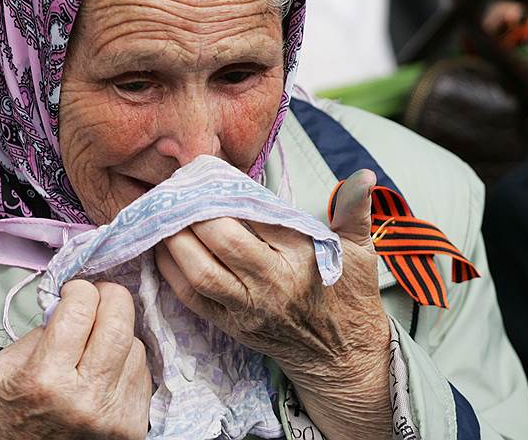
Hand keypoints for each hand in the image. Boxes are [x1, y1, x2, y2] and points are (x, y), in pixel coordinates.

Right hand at [0, 280, 151, 439]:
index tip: (75, 292)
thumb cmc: (10, 420)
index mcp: (45, 380)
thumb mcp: (4, 370)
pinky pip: (142, 374)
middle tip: (99, 297)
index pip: (80, 311)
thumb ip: (38, 332)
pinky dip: (127, 364)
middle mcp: (85, 399)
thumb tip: (72, 305)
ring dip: (118, 335)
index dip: (80, 290)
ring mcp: (114, 415)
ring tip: (96, 345)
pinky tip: (105, 372)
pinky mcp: (132, 427)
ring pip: (136, 346)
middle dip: (111, 297)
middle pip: (119, 323)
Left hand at [155, 169, 390, 439]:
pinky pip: (191, 297)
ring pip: (200, 270)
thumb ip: (356, 209)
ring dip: (175, 240)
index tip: (208, 171)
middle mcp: (272, 283)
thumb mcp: (360, 250)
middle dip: (195, 210)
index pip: (258, 215)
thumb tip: (365, 175)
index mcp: (302, 256)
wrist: (342, 357)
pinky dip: (171, 271)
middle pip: (222, 241)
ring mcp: (248, 309)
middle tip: (179, 188)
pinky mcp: (231, 326)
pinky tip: (162, 247)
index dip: (227, 190)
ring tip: (165, 213)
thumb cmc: (350, 297)